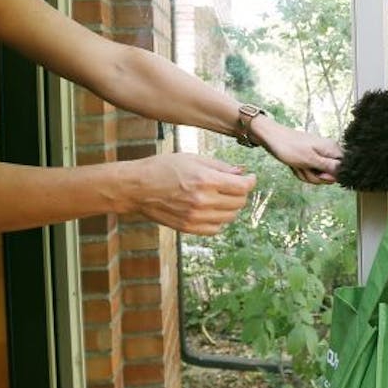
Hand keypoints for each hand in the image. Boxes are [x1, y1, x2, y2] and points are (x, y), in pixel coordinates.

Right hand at [114, 152, 256, 234]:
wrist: (137, 188)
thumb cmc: (162, 168)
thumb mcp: (193, 159)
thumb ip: (219, 166)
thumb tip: (241, 172)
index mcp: (206, 180)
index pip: (242, 186)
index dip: (250, 181)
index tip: (250, 178)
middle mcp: (203, 200)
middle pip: (239, 202)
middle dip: (241, 193)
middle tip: (236, 186)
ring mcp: (196, 217)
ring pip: (229, 217)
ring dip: (231, 206)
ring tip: (222, 197)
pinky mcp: (189, 228)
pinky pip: (216, 228)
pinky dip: (219, 220)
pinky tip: (212, 209)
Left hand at [252, 119, 341, 184]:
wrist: (271, 138)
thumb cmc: (289, 147)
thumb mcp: (310, 159)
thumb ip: (329, 167)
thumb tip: (346, 172)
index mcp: (332, 149)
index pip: (344, 169)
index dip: (333, 176)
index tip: (321, 173)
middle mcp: (328, 152)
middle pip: (330, 175)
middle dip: (316, 176)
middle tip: (305, 167)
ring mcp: (319, 157)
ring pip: (318, 176)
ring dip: (306, 174)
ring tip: (298, 165)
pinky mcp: (310, 160)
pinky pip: (310, 173)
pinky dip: (301, 172)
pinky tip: (295, 165)